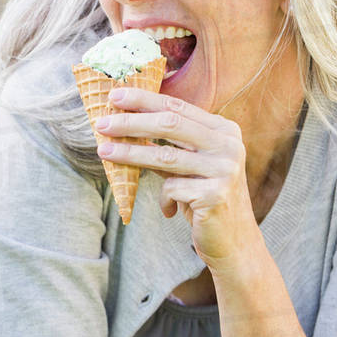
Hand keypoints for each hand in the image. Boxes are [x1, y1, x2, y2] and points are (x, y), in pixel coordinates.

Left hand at [94, 89, 258, 270]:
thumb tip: (124, 123)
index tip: (114, 95)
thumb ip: (168, 145)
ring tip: (103, 151)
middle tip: (102, 123)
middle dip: (131, 122)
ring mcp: (225, 169)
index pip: (177, 107)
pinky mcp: (216, 195)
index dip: (144, 100)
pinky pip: (172, 188)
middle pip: (170, 124)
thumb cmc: (204, 198)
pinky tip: (169, 210)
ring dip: (129, 153)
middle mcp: (228, 145)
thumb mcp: (190, 166)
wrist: (234, 241)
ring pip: (165, 155)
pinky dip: (163, 199)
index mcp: (224, 130)